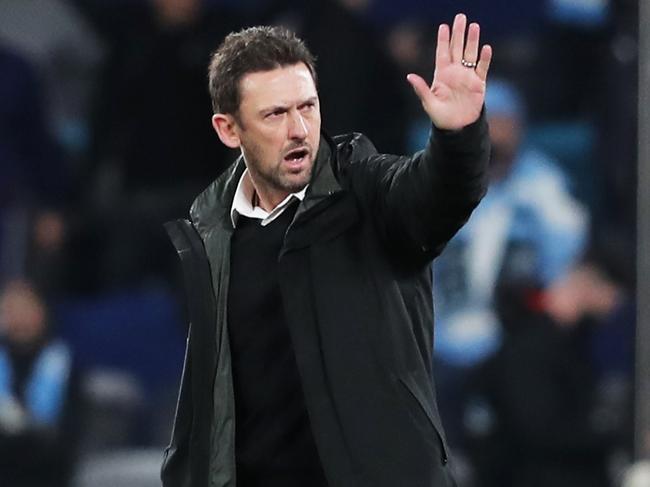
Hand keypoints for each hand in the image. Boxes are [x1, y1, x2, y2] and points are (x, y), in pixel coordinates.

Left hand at [407, 13, 491, 129]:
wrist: (457, 128)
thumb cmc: (440, 117)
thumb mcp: (429, 103)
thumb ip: (421, 89)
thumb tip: (409, 76)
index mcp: (442, 75)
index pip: (442, 53)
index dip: (443, 40)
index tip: (443, 26)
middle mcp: (455, 72)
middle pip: (457, 48)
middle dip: (459, 33)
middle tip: (461, 17)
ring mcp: (467, 77)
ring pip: (470, 54)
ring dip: (472, 41)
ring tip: (474, 26)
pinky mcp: (479, 84)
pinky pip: (482, 69)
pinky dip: (484, 59)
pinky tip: (486, 48)